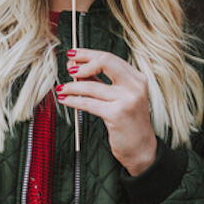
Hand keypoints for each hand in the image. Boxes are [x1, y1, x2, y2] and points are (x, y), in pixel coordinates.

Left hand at [57, 49, 157, 174]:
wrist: (142, 148)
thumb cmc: (129, 123)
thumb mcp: (120, 97)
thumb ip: (102, 82)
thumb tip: (78, 68)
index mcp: (137, 78)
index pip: (110, 58)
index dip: (88, 54)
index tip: (73, 55)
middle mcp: (135, 86)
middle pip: (104, 62)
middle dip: (82, 62)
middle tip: (69, 67)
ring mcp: (127, 100)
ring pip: (91, 86)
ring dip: (72, 86)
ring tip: (62, 88)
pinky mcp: (117, 114)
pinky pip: (88, 103)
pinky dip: (73, 100)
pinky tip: (66, 100)